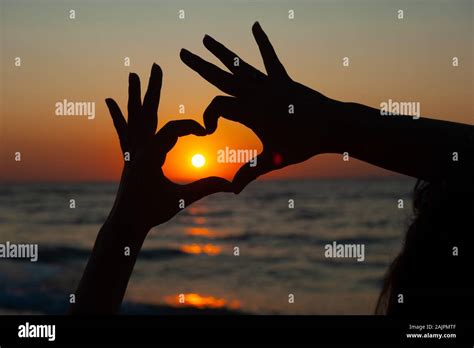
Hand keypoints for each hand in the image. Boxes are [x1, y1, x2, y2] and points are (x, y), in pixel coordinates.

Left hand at [105, 64, 231, 233]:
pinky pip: (123, 130)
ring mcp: (130, 150)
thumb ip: (206, 188)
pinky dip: (119, 115)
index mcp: (150, 156)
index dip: (191, 126)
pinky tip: (110, 101)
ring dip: (135, 96)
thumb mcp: (181, 199)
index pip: (172, 130)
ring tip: (133, 74)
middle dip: (153, 89)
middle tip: (154, 66)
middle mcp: (137, 148)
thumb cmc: (152, 213)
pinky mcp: (127, 155)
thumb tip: (232, 185)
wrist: (125, 224)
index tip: (206, 132)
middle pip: (147, 112)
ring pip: (134, 117)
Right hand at [180, 22, 341, 192]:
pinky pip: (269, 58)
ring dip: (221, 51)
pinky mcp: (282, 79)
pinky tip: (255, 25)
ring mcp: (269, 83)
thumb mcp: (274, 160)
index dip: (207, 116)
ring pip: (239, 65)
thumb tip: (233, 190)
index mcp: (251, 112)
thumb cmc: (303, 144)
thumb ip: (250, 172)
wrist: (332, 126)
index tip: (207, 131)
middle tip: (181, 52)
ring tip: (204, 38)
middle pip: (221, 77)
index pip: (217, 106)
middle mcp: (256, 93)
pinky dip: (262, 42)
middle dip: (199, 66)